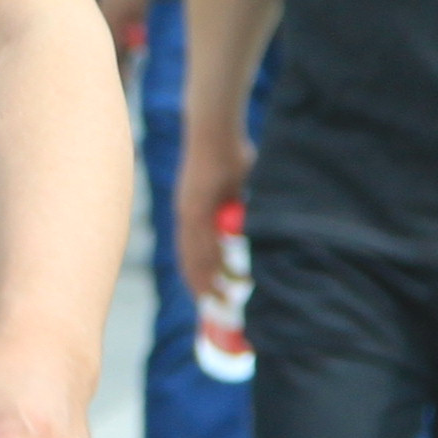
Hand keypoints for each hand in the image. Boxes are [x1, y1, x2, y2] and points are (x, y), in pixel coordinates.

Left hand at [174, 124, 251, 301]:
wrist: (215, 128)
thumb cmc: (229, 152)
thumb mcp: (234, 184)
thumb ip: (237, 203)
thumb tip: (252, 215)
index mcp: (190, 211)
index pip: (190, 251)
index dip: (196, 274)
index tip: (204, 295)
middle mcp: (185, 214)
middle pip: (190, 259)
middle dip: (201, 285)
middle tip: (214, 309)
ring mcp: (190, 210)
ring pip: (197, 254)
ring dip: (209, 280)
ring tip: (222, 301)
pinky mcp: (197, 204)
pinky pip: (205, 239)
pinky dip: (213, 262)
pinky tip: (221, 278)